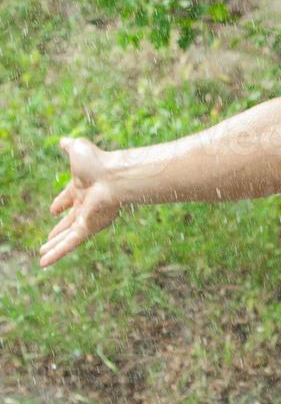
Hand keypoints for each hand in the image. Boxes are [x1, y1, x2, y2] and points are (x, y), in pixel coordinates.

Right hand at [39, 137, 122, 267]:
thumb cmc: (99, 162)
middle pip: (69, 220)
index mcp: (82, 187)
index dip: (60, 202)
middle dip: (59, 229)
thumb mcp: (79, 150)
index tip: (53, 209)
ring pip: (68, 235)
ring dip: (55, 245)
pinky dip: (57, 254)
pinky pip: (70, 244)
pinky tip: (43, 263)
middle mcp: (86, 203)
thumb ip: (71, 147)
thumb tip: (64, 140)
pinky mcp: (89, 227)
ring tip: (42, 254)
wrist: (115, 176)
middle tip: (49, 237)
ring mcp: (88, 217)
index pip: (69, 197)